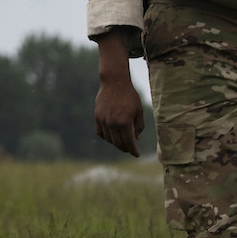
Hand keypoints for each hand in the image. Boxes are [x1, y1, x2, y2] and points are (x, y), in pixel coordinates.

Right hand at [93, 34, 144, 157]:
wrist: (114, 82)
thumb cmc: (130, 96)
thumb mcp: (139, 111)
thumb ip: (139, 126)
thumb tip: (136, 139)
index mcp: (125, 123)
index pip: (129, 143)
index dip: (133, 151)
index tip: (137, 155)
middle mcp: (113, 124)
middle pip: (118, 144)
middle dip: (125, 148)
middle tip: (130, 149)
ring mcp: (103, 120)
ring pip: (109, 139)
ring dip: (116, 143)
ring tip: (122, 141)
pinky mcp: (97, 116)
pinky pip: (100, 132)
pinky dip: (106, 136)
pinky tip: (111, 135)